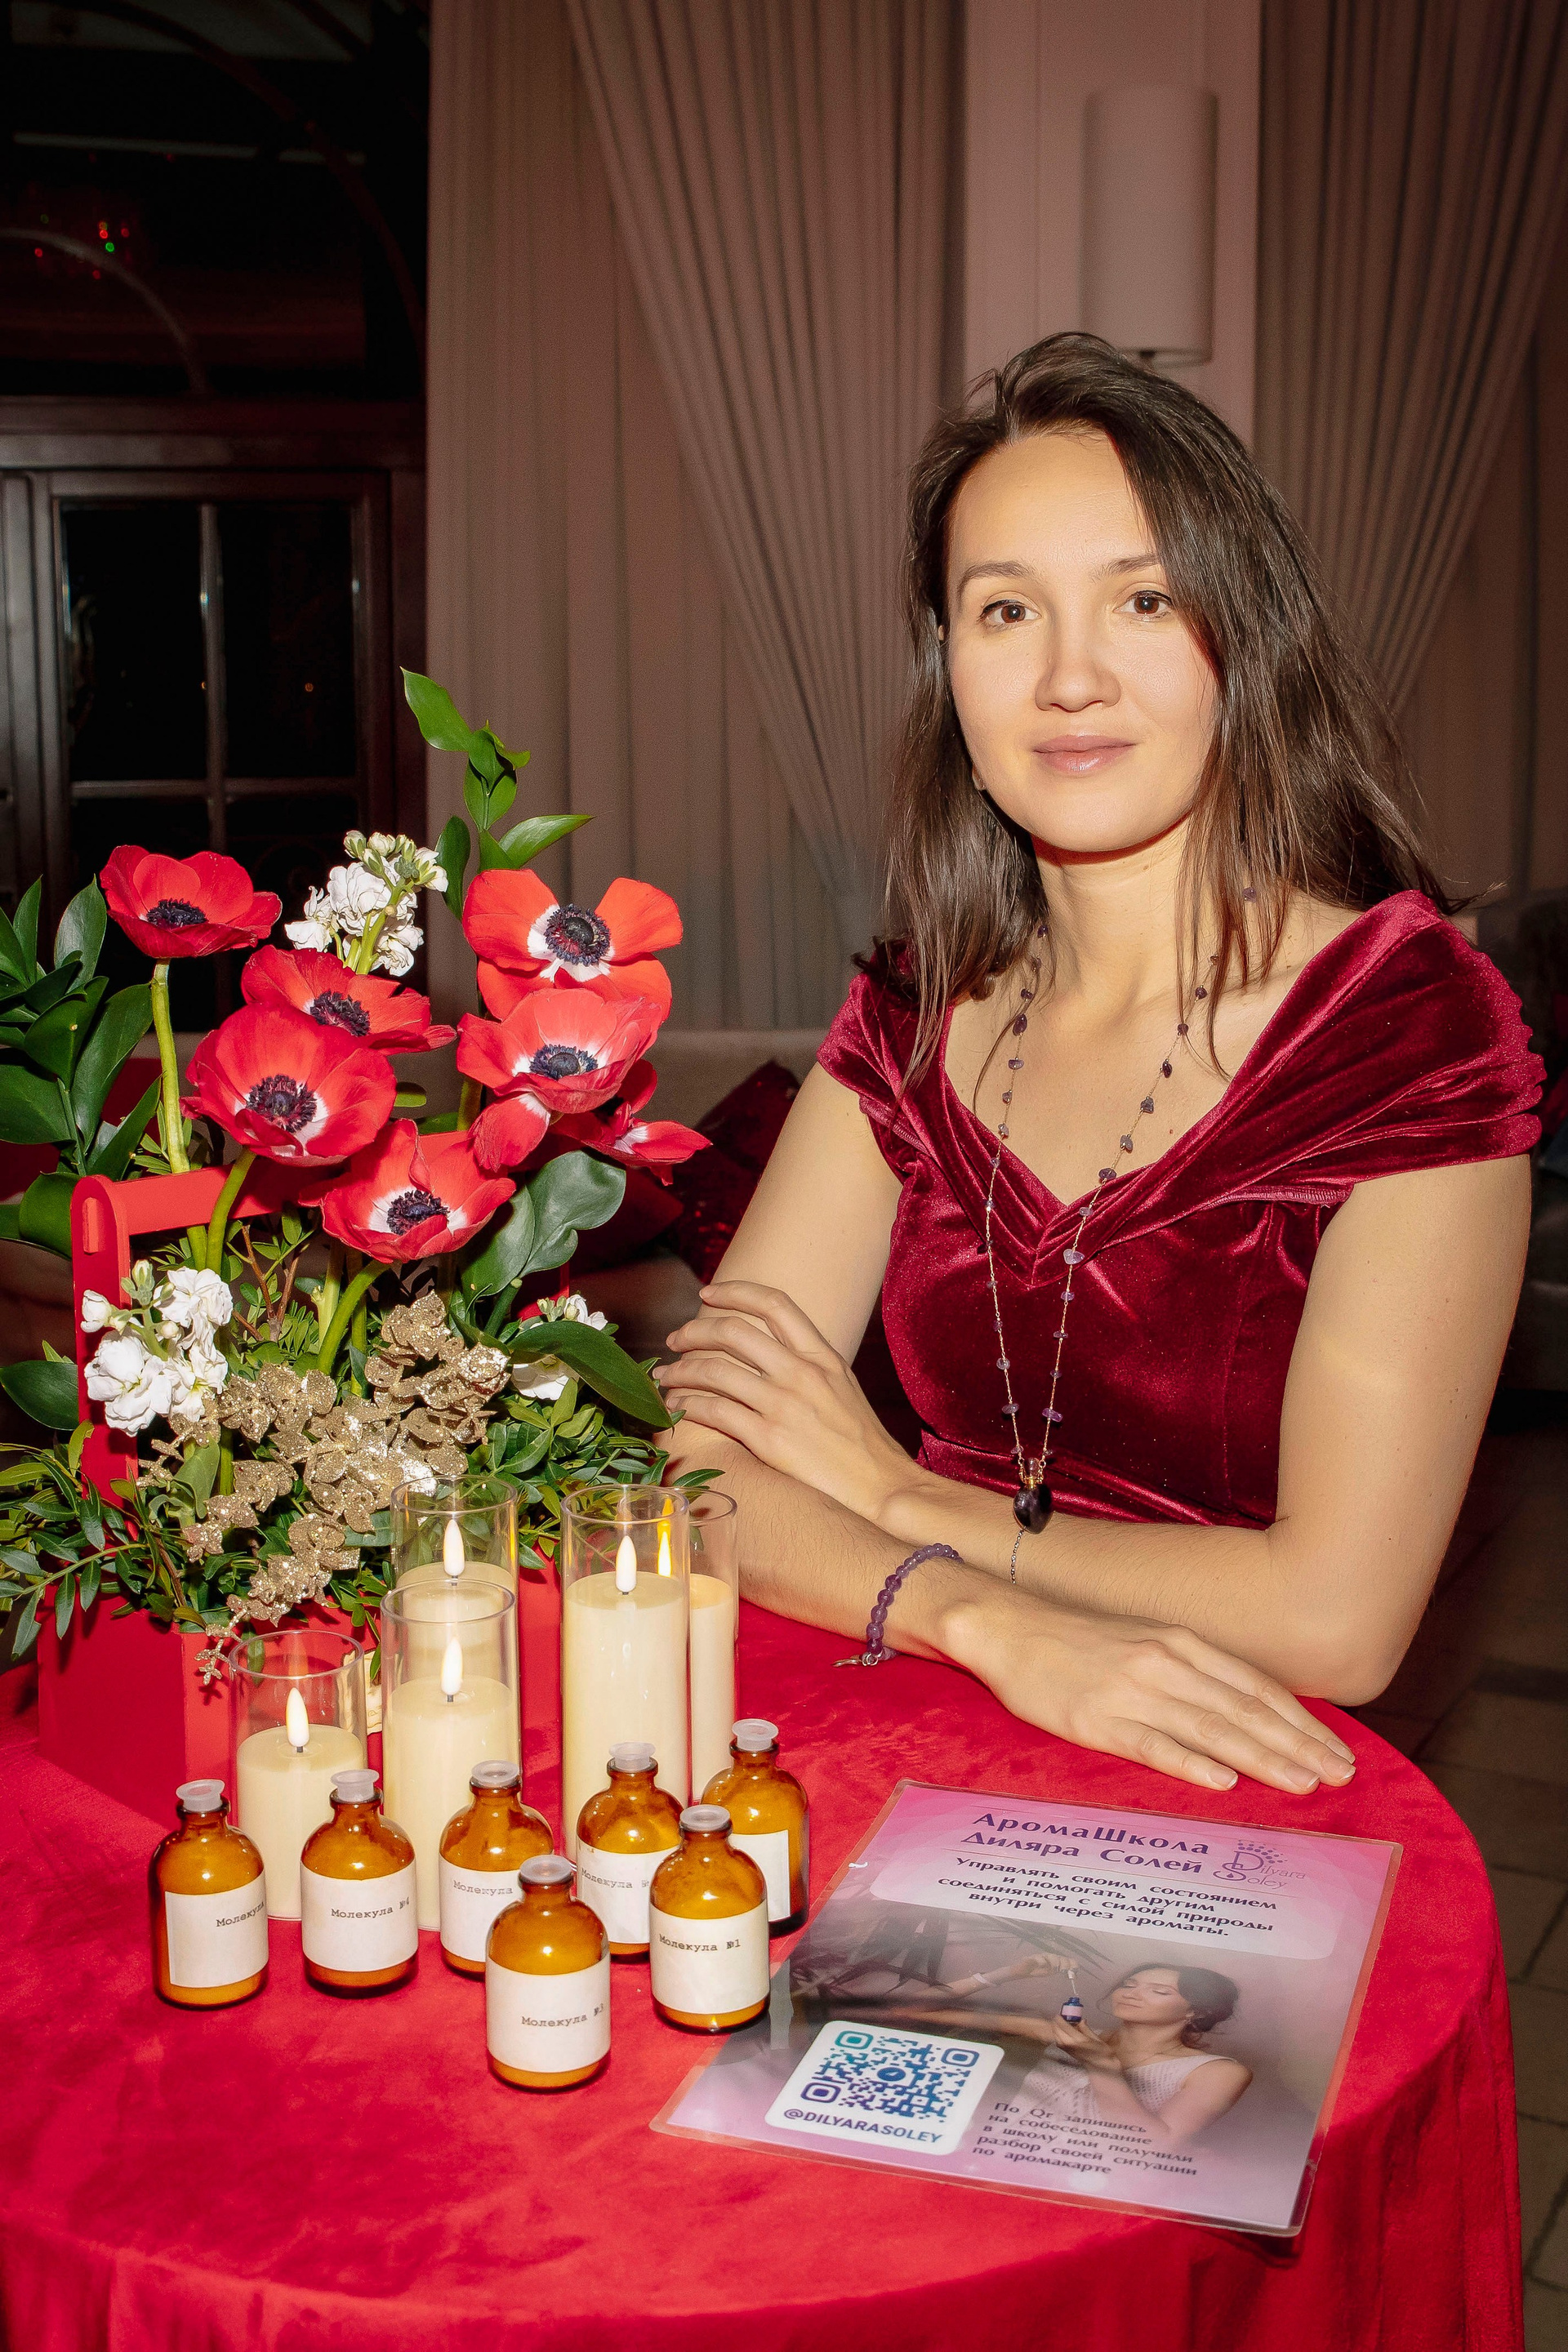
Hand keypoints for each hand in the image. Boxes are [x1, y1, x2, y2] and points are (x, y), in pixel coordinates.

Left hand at [658, 1280, 916, 1522]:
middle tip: (675, 1340)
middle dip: (694, 1331)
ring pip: (715, 1371)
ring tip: (666, 1377)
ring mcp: (784, 1406)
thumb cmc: (862, 1443)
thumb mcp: (843, 1388)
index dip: (735, 1292)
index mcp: (823, 1356)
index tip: (707, 1294)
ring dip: (681, 1371)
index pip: (774, 1304)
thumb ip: (810, 1366)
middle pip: (734, 1331)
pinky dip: (687, 1405)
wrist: (882, 1486)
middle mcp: (801, 1373)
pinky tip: (677, 1407)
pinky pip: (714, 1411)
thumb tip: (772, 1353)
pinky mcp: (769, 1440)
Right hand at [940, 1581, 1356, 1795]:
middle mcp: (1165, 1663)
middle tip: (1342, 1777)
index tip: (1337, 1750)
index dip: (1302, 1721)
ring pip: (1211, 1729)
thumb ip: (1193, 1672)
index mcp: (1180, 1643)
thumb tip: (1245, 1710)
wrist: (1008, 1627)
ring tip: (1304, 1784)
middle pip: (1246, 1710)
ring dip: (1263, 1759)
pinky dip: (1192, 1765)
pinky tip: (1223, 1783)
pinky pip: (1152, 1745)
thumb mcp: (1145, 1641)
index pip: (1256, 1687)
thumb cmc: (1077, 1640)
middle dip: (1299, 1745)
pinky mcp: (1096, 1720)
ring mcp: (1131, 1692)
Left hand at [1050, 2022, 1121, 2072]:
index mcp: (1080, 2040)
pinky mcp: (1070, 2054)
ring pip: (1057, 2039)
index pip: (1065, 2027)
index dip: (1060, 2020)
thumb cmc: (1103, 2052)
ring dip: (1055, 2031)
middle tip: (1057, 2018)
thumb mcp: (1097, 2038)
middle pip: (1058, 2033)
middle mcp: (1073, 2046)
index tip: (1058, 2015)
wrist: (1103, 2066)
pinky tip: (1061, 2034)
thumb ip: (1086, 2029)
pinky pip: (1060, 2045)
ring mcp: (1070, 2051)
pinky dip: (1057, 2038)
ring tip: (1058, 2025)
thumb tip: (1081, 2021)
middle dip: (1055, 2025)